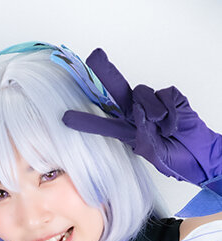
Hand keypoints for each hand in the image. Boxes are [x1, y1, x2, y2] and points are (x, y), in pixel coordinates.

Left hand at [62, 48, 221, 185]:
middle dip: (106, 73)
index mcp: (127, 131)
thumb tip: (139, 115)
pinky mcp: (170, 97)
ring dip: (152, 112)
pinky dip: (170, 112)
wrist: (198, 154)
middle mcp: (136, 114)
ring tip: (164, 128)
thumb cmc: (174, 158)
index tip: (66, 118)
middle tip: (94, 58)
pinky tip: (174, 123)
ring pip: (142, 95)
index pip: (103, 123)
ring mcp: (153, 103)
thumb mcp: (155, 155)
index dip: (86, 120)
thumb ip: (144, 138)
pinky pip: (164, 97)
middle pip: (118, 91)